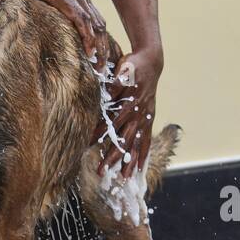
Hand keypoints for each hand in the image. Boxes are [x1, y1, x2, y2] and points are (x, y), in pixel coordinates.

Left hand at [14, 0, 108, 66]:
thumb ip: (17, 3)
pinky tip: (99, 48)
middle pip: (97, 23)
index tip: (89, 53)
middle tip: (100, 68)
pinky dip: (101, 34)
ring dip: (103, 42)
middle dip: (101, 47)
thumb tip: (5, 19)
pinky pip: (97, 17)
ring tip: (102, 64)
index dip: (87, 36)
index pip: (81, 18)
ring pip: (100, 21)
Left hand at [95, 43, 162, 178]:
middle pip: (124, 139)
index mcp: (128, 102)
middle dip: (113, 156)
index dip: (100, 134)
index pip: (111, 122)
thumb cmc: (130, 66)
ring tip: (123, 178)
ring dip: (129, 161)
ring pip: (136, 143)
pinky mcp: (149, 118)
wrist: (151, 61)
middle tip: (102, 171)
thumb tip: (99, 96)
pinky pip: (146, 139)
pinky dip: (143, 154)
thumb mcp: (119, 72)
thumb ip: (111, 86)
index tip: (88, 146)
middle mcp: (138, 113)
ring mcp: (145, 117)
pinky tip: (139, 168)